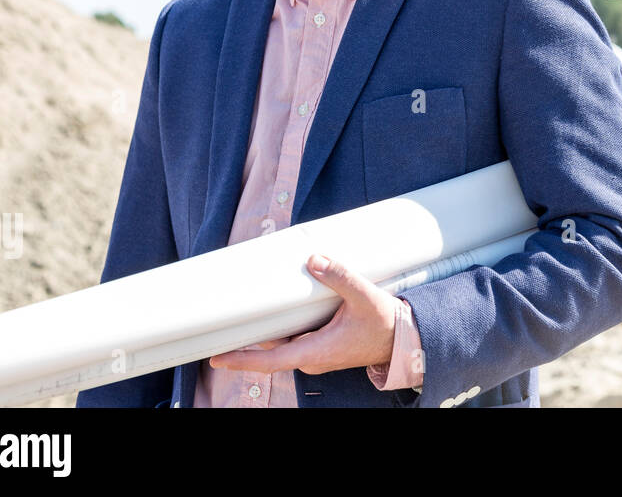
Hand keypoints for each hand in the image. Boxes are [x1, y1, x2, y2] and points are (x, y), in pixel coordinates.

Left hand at [208, 255, 398, 374]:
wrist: (403, 339)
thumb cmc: (385, 324)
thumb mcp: (365, 297)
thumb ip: (340, 277)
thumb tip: (315, 260)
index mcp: (316, 352)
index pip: (271, 360)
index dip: (243, 359)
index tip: (218, 359)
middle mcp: (312, 358)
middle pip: (270, 350)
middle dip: (246, 341)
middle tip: (221, 329)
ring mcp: (316, 354)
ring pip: (282, 344)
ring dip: (265, 333)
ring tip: (243, 318)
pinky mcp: (322, 348)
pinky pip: (294, 340)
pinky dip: (282, 329)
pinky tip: (278, 314)